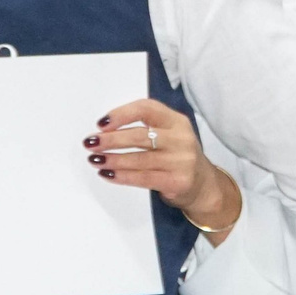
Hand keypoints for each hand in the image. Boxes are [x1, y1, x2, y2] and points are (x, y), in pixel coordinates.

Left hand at [85, 99, 242, 235]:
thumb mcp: (169, 134)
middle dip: (111, 140)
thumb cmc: (177, 156)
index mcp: (176, 121)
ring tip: (95, 160)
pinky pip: (143, 178)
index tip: (102, 123)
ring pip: (139, 159)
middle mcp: (181, 138)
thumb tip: (105, 130)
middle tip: (91, 142)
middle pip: (140, 135)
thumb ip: (145, 127)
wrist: (203, 186)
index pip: (147, 108)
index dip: (122, 114)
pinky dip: (122, 176)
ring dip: (113, 160)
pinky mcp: (177, 181)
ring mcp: (181, 161)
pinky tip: (108, 174)